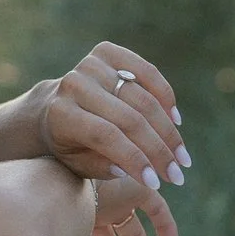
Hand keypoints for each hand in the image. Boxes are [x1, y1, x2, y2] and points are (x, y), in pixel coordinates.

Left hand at [0, 43, 186, 186]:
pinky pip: (148, 73)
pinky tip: (175, 121)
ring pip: (143, 98)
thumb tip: (129, 167)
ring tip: (182, 157)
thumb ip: (101, 167)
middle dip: (158, 150)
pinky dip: (165, 96)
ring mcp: (90, 64)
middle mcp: (74, 84)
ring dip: (168, 130)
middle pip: (129, 118)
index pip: (106, 136)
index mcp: (61, 114)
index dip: (135, 159)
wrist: (52, 107)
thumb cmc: (68, 144)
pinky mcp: (107, 51)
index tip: (156, 184)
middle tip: (177, 176)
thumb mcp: (76, 164)